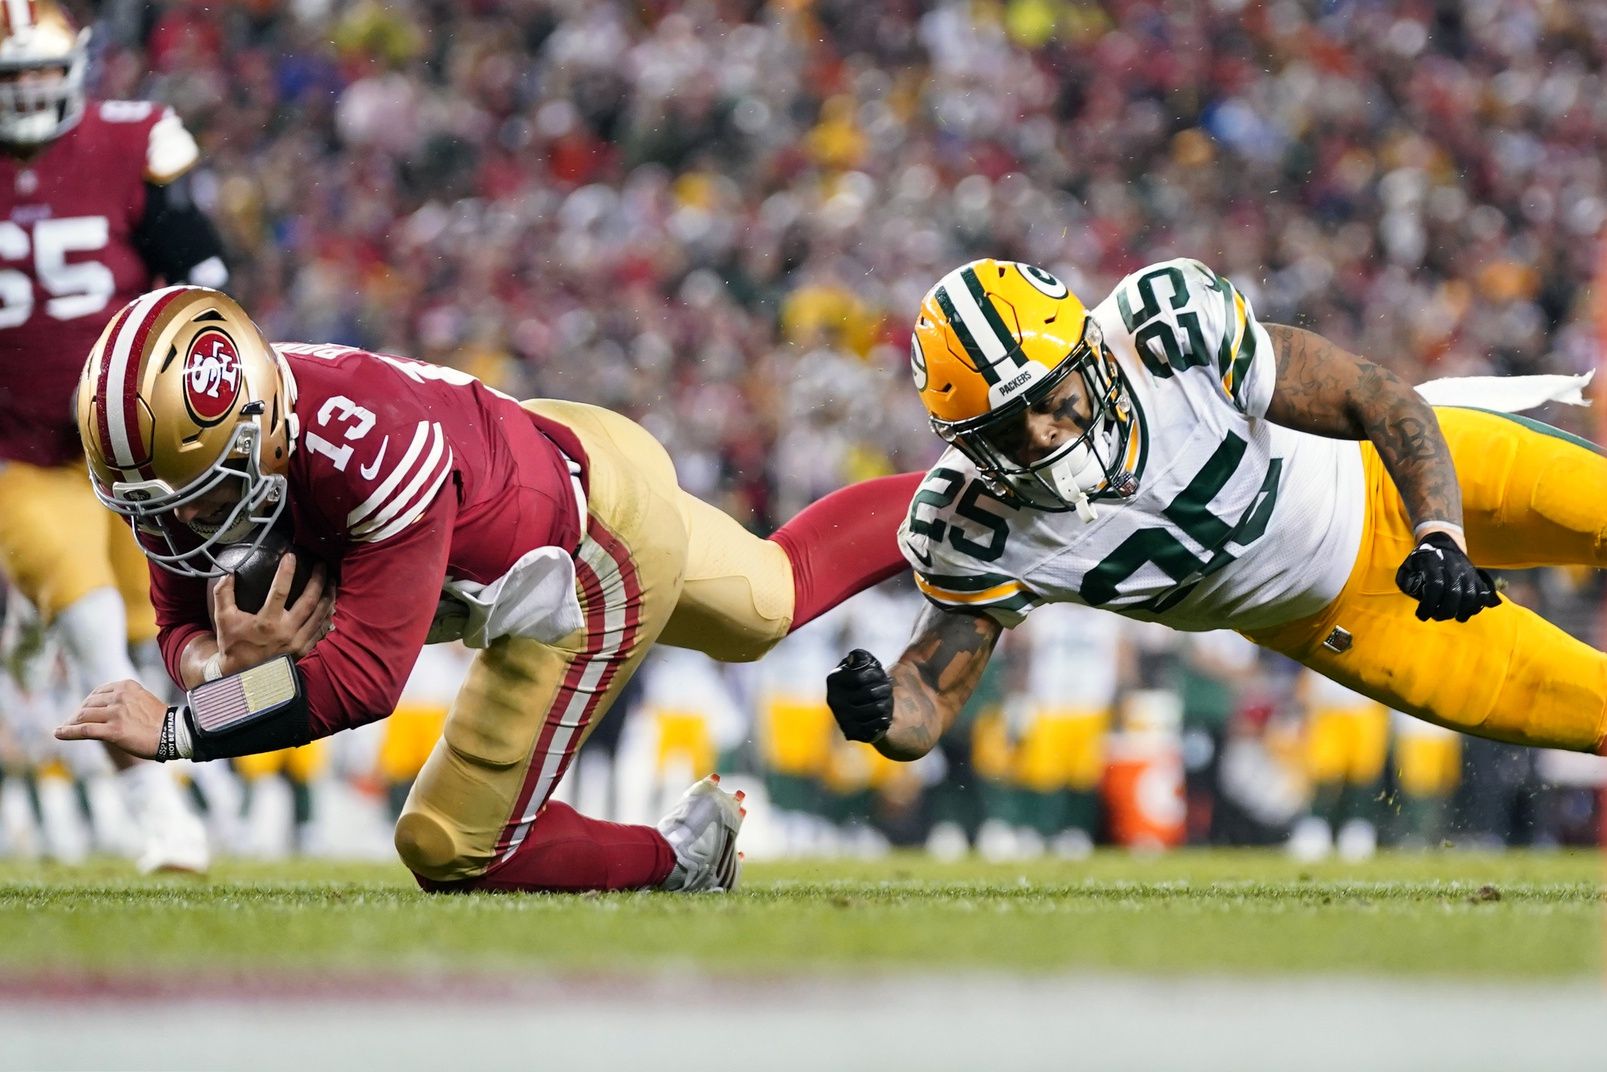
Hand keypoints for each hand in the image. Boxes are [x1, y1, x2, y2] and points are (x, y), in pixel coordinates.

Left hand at [55, 679, 167, 759]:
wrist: (174, 734)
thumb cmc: (159, 720)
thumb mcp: (140, 699)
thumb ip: (121, 699)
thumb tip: (96, 708)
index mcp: (126, 685)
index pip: (97, 692)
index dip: (87, 704)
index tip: (82, 712)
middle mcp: (119, 696)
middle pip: (88, 704)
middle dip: (78, 714)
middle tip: (71, 723)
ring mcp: (116, 713)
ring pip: (84, 717)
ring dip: (72, 724)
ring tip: (64, 729)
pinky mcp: (113, 730)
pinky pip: (84, 730)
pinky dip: (68, 732)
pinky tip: (58, 734)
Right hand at [211, 554, 334, 674]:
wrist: (242, 675)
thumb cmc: (234, 645)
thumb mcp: (223, 619)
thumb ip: (224, 594)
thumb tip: (228, 573)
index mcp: (267, 622)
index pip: (280, 591)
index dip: (286, 572)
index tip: (291, 555)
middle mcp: (287, 631)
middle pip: (310, 601)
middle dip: (318, 580)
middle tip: (322, 564)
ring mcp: (298, 642)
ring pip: (320, 615)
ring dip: (328, 596)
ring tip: (331, 580)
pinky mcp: (304, 649)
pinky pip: (321, 629)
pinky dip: (327, 615)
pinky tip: (330, 604)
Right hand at [827, 648, 893, 742]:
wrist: (860, 705)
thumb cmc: (864, 679)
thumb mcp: (861, 663)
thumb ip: (861, 657)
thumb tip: (855, 659)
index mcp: (834, 679)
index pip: (860, 677)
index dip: (877, 674)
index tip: (880, 674)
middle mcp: (833, 698)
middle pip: (870, 693)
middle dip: (884, 689)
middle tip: (888, 688)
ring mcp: (841, 717)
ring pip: (876, 709)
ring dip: (887, 703)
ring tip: (886, 700)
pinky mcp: (850, 732)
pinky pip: (874, 727)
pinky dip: (883, 720)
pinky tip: (885, 716)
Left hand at [1395, 531, 1500, 622]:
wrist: (1444, 544)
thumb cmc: (1422, 560)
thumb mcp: (1407, 567)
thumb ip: (1405, 581)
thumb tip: (1414, 593)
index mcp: (1433, 563)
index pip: (1434, 586)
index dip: (1428, 605)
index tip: (1421, 615)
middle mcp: (1453, 567)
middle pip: (1454, 593)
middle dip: (1444, 611)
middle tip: (1435, 616)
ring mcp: (1467, 572)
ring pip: (1470, 596)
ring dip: (1460, 611)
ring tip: (1450, 615)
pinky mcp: (1477, 578)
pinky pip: (1482, 595)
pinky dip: (1474, 607)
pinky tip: (1463, 612)